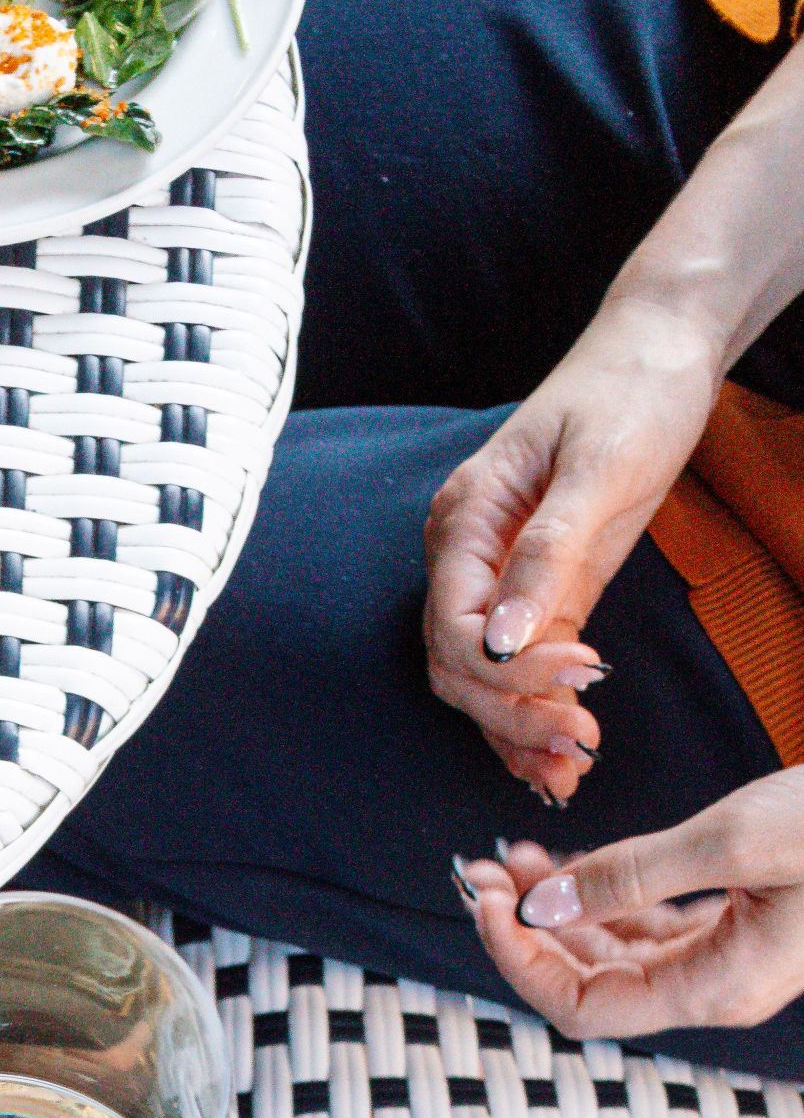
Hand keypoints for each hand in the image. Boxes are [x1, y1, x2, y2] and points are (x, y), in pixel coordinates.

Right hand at [422, 307, 719, 803]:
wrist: (665, 349)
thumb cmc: (630, 389)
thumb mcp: (596, 466)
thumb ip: (546, 553)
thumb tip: (499, 638)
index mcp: (464, 520)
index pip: (451, 626)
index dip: (505, 666)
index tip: (580, 671)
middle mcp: (469, 556)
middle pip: (459, 667)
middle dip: (511, 712)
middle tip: (579, 743)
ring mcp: (503, 579)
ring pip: (486, 682)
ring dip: (522, 730)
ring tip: (575, 767)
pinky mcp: (546, 593)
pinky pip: (525, 670)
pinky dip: (539, 714)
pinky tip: (565, 755)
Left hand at [459, 780, 803, 1034]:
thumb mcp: (736, 839)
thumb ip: (633, 875)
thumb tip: (542, 903)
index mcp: (716, 988)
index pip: (585, 1007)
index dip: (521, 962)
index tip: (484, 902)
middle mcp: (717, 986)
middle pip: (592, 980)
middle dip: (528, 928)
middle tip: (480, 870)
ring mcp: (731, 956)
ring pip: (618, 948)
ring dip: (560, 906)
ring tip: (513, 856)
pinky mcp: (742, 920)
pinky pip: (653, 923)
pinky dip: (607, 893)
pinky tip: (572, 861)